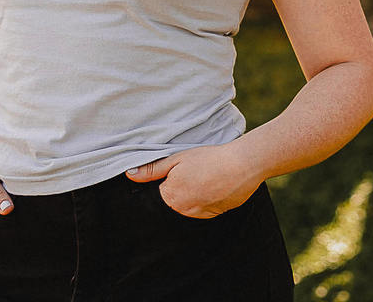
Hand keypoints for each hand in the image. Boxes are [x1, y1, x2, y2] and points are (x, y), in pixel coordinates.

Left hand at [125, 141, 262, 218]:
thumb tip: (129, 175)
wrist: (242, 165)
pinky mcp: (216, 215)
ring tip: (205, 178)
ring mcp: (200, 215)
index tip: (177, 173)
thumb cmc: (209, 158)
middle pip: (174, 203)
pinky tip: (215, 185)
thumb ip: (153, 169)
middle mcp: (183, 210)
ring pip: (189, 207)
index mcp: (170, 196)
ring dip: (194, 196)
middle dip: (180, 191)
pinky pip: (205, 210)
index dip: (166, 183)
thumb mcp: (178, 158)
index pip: (159, 196)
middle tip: (194, 174)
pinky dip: (207, 200)